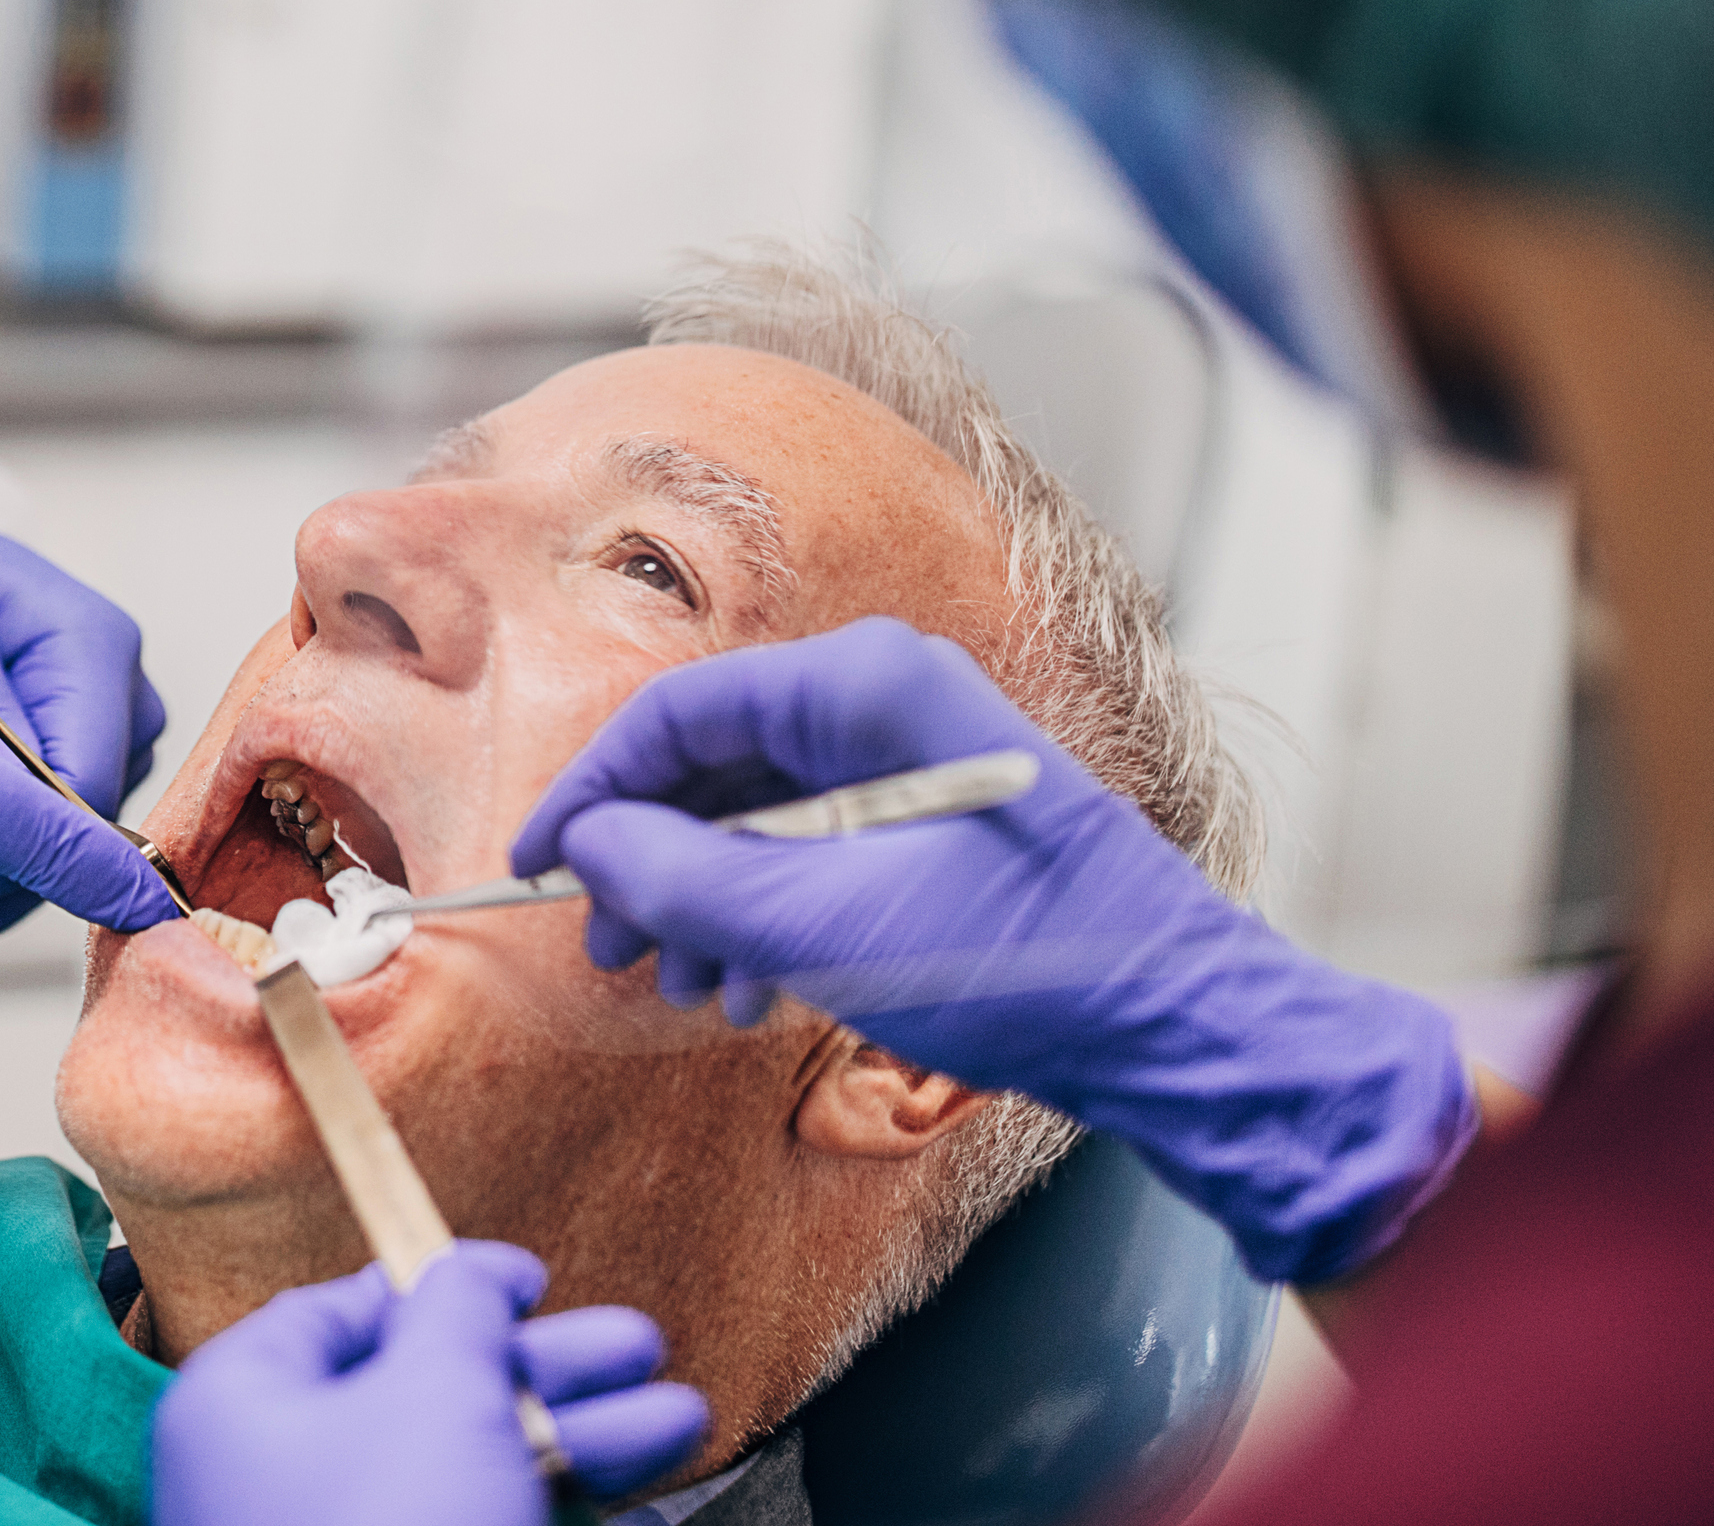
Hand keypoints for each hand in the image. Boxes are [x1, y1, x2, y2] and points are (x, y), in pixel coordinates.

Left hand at [151, 1245, 709, 1525]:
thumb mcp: (434, 1393)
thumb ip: (458, 1314)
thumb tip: (468, 1274)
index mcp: (248, 1405)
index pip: (343, 1313)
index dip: (446, 1283)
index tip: (535, 1280)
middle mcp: (284, 1482)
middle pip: (431, 1397)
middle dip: (552, 1373)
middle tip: (643, 1349)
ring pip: (473, 1477)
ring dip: (585, 1446)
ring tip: (685, 1426)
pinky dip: (562, 1520)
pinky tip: (644, 1515)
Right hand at [508, 618, 1475, 1286]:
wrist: (1176, 1028)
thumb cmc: (1026, 961)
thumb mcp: (821, 927)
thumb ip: (684, 879)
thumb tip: (588, 850)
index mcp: (866, 686)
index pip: (678, 713)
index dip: (591, 794)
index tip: (537, 866)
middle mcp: (886, 701)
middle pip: (713, 761)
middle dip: (648, 861)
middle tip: (608, 947)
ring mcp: (912, 760)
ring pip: (756, 811)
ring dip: (701, 898)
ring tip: (680, 984)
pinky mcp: (931, 822)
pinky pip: (808, 846)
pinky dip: (760, 911)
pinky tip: (743, 985)